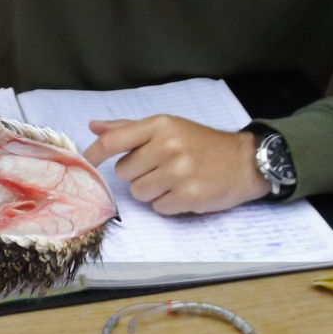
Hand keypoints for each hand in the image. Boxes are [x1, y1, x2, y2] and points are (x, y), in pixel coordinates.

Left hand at [82, 116, 268, 214]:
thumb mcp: (169, 127)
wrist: (245, 161)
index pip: (113, 141)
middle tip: (161, 168)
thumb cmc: (202, 144)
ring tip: (174, 180)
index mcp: (160, 126)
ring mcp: (179, 171)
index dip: (94, 155)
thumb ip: (129, 129)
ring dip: (152, 191)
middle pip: (125, 173)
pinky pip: (158, 207)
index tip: (87, 164)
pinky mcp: (189, 195)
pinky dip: (168, 204)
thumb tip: (94, 127)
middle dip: (138, 174)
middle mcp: (168, 146)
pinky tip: (184, 191)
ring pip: (139, 193)